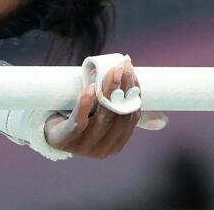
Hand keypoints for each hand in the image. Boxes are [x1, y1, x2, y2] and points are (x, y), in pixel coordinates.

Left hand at [44, 56, 167, 158]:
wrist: (50, 132)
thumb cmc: (82, 122)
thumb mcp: (105, 119)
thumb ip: (126, 115)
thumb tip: (163, 120)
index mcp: (117, 143)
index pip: (132, 115)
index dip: (134, 92)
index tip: (131, 70)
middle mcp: (104, 148)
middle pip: (119, 115)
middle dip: (123, 88)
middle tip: (122, 65)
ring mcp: (85, 146)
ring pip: (102, 116)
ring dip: (107, 91)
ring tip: (109, 71)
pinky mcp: (67, 140)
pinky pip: (78, 121)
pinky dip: (85, 103)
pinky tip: (89, 88)